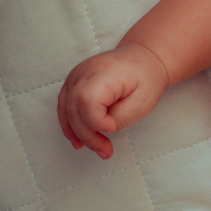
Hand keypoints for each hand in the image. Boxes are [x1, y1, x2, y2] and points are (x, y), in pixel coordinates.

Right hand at [56, 41, 169, 158]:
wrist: (143, 58)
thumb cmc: (146, 79)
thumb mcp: (142, 101)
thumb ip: (119, 117)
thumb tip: (101, 128)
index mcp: (105, 72)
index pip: (87, 100)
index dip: (96, 121)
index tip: (112, 129)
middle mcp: (85, 71)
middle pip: (74, 108)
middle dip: (88, 135)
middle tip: (106, 151)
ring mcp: (76, 75)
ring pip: (66, 110)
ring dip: (78, 134)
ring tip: (97, 149)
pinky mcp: (73, 82)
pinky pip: (64, 106)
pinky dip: (70, 125)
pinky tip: (79, 141)